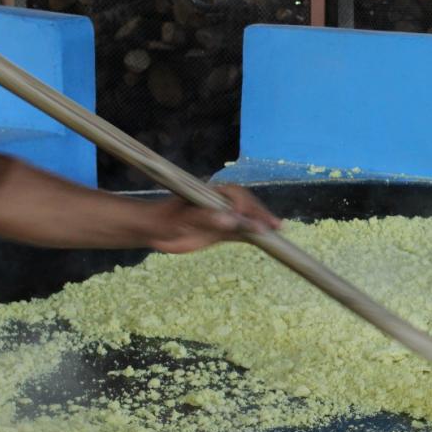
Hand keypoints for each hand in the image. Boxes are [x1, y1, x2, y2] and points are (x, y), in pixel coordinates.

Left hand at [147, 185, 281, 253]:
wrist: (153, 230)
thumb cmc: (162, 221)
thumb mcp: (180, 219)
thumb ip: (205, 218)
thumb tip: (231, 220)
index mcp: (209, 193)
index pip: (233, 194)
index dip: (243, 205)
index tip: (247, 217)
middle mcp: (218, 202)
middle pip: (245, 204)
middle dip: (259, 213)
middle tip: (272, 224)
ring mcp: (221, 217)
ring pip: (246, 217)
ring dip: (261, 222)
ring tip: (277, 229)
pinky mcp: (221, 232)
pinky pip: (241, 232)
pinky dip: (254, 235)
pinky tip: (268, 238)